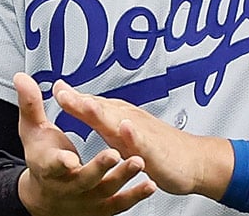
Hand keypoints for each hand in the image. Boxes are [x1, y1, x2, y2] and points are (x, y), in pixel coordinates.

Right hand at [13, 73, 155, 214]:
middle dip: (99, 167)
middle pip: (84, 178)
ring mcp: (86, 199)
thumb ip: (30, 104)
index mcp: (48, 167)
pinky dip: (135, 195)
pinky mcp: (100, 208)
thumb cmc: (41, 158)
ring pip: (105, 190)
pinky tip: (149, 184)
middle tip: (114, 153)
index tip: (70, 159)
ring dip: (123, 177)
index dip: (61, 162)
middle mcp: (68, 186)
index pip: (52, 165)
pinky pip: (120, 204)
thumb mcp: (31, 132)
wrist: (46, 198)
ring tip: (138, 162)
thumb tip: (20, 77)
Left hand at [53, 80, 233, 199]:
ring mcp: (143, 134)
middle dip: (82, 100)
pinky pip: (142, 141)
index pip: (93, 104)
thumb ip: (101, 118)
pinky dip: (133, 134)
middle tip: (62, 92)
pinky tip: (125, 128)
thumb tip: (79, 101)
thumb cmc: (158, 145)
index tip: (55, 88)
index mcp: (120, 117)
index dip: (73, 97)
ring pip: (120, 121)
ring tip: (87, 105)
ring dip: (103, 112)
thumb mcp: (124, 131)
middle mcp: (130, 121)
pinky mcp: (155, 150)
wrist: (193, 159)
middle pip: (102, 108)